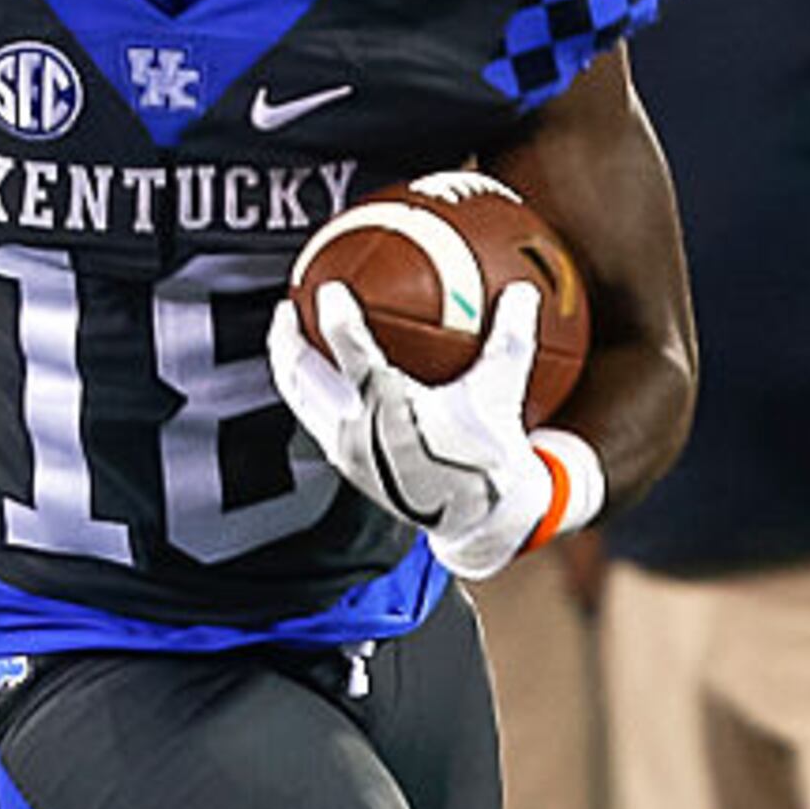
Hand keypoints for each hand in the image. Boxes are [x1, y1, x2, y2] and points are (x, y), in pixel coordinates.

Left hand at [269, 280, 552, 581]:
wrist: (478, 518)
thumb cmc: (489, 454)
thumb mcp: (502, 393)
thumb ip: (510, 339)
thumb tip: (522, 291)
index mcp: (392, 409)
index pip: (352, 353)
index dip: (336, 318)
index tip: (328, 289)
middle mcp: (358, 431)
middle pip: (304, 377)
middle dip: (287, 339)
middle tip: (286, 304)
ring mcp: (346, 451)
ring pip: (300, 400)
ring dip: (288, 365)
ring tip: (288, 335)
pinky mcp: (345, 464)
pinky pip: (312, 417)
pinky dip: (306, 390)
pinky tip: (318, 374)